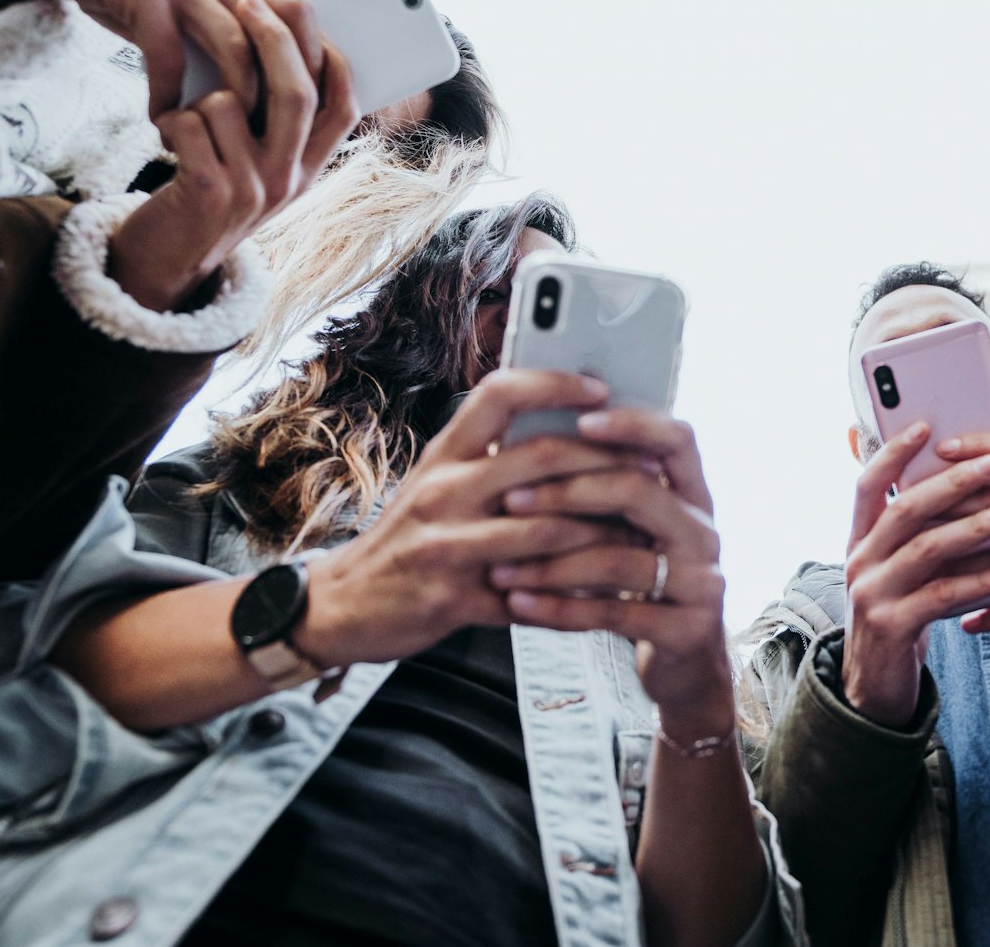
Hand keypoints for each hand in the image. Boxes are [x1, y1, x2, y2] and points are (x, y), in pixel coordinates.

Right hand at [0, 0, 327, 115]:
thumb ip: (217, 29)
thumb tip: (249, 91)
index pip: (300, 15)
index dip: (314, 63)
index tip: (310, 112)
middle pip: (277, 36)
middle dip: (282, 95)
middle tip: (272, 143)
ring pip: (233, 48)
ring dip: (231, 103)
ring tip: (219, 140)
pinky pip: (168, 55)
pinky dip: (169, 96)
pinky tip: (161, 120)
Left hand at [106, 0, 358, 310]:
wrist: (166, 260)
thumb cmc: (208, 194)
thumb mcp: (258, 166)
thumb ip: (277, 123)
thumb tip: (286, 46)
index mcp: (309, 170)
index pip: (344, 106)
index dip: (332, 58)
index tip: (309, 16)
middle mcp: (289, 181)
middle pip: (296, 91)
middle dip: (271, 37)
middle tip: (245, 0)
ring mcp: (253, 190)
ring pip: (231, 101)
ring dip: (199, 98)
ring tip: (188, 121)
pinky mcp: (210, 193)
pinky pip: (191, 122)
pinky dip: (170, 120)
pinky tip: (166, 139)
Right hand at [295, 371, 631, 667]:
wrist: (338, 607)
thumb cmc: (404, 540)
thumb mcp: (435, 484)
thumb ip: (487, 457)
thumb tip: (565, 429)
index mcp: (442, 454)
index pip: (498, 393)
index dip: (554, 383)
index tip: (600, 387)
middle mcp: (442, 491)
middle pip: (539, 457)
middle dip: (605, 461)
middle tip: (651, 468)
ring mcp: (446, 546)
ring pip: (546, 529)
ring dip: (603, 531)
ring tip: (643, 532)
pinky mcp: (453, 601)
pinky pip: (531, 597)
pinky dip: (575, 597)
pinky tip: (607, 596)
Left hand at [489, 410, 739, 736]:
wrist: (686, 663)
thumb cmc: (643, 583)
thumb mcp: (636, 531)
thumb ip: (607, 491)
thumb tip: (533, 438)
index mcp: (693, 495)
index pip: (676, 439)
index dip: (632, 423)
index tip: (579, 420)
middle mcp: (704, 532)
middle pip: (641, 490)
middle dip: (568, 491)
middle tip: (510, 499)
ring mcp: (702, 582)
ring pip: (619, 559)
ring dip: (551, 562)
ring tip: (499, 566)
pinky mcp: (686, 629)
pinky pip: (613, 612)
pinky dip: (560, 608)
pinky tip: (519, 604)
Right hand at [838, 424, 989, 726]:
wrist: (875, 686)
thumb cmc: (901, 615)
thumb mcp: (899, 571)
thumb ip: (918, 535)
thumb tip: (965, 485)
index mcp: (859, 541)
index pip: (868, 485)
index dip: (893, 453)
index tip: (925, 425)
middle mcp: (858, 562)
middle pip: (904, 510)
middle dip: (952, 483)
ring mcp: (871, 595)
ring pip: (926, 549)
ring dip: (975, 527)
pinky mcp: (892, 626)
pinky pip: (942, 594)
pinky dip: (981, 580)